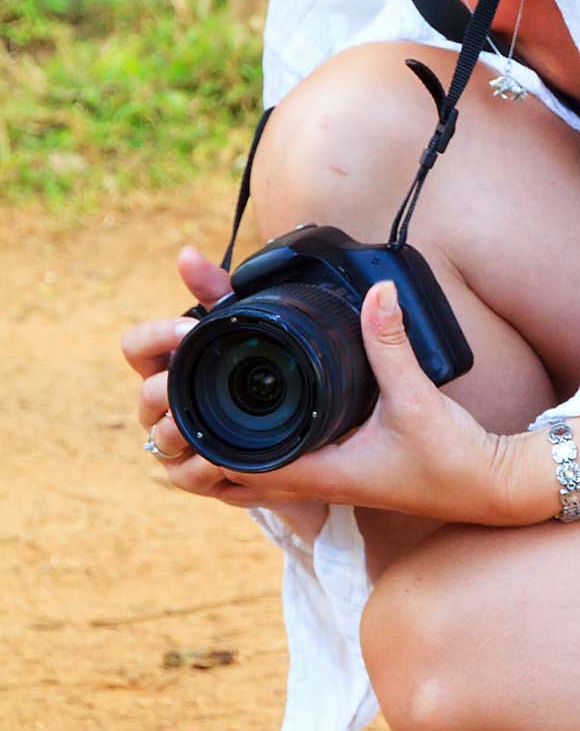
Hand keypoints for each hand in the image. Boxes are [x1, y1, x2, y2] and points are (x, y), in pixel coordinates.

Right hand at [123, 245, 279, 513]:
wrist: (291, 423)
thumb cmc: (250, 366)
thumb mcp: (239, 323)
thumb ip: (215, 290)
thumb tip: (185, 254)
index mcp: (166, 362)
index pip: (135, 347)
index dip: (154, 337)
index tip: (186, 329)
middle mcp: (162, 404)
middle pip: (145, 396)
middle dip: (166, 388)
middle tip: (191, 379)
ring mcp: (175, 442)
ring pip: (162, 440)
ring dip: (180, 429)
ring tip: (199, 421)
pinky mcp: (195, 475)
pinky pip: (188, 476)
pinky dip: (203, 469)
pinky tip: (222, 460)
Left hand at [127, 269, 555, 526]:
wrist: (490, 488)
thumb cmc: (454, 458)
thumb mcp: (418, 397)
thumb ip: (391, 343)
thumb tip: (376, 291)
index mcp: (319, 472)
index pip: (235, 465)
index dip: (200, 437)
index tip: (180, 399)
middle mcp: (316, 484)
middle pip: (231, 477)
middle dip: (199, 446)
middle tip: (177, 403)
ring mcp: (328, 484)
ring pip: (253, 481)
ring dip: (224, 455)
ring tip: (200, 417)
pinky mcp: (343, 476)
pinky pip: (281, 474)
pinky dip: (256, 458)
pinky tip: (255, 431)